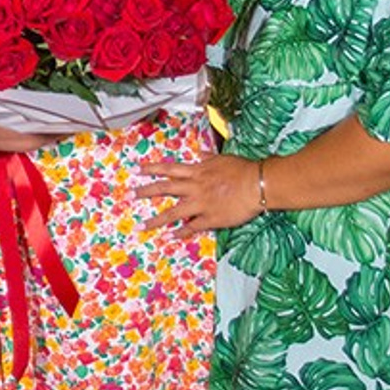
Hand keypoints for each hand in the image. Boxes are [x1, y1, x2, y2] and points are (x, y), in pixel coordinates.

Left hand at [139, 153, 264, 232]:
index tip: (137, 170)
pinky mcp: (210, 218)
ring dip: (156, 220)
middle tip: (131, 196)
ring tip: (143, 226)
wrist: (258, 184)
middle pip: (165, 189)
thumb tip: (200, 153)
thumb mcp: (222, 159)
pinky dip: (181, 232)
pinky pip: (192, 227)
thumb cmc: (243, 170)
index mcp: (198, 171)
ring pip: (173, 212)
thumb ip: (208, 158)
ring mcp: (201, 204)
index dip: (152, 169)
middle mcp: (195, 187)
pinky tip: (171, 236)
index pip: (169, 169)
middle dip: (146, 192)